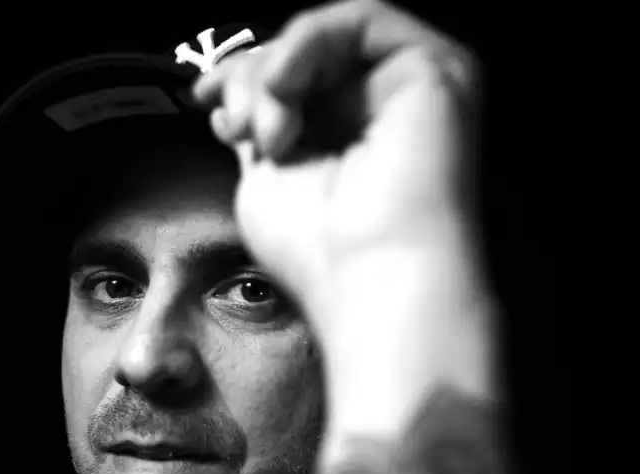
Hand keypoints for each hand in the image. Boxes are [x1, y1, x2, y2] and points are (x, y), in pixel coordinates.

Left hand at [191, 0, 483, 326]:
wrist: (373, 281)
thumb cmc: (319, 255)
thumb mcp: (264, 180)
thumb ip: (257, 126)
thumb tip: (229, 90)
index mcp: (347, 142)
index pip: (293, 84)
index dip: (243, 79)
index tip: (201, 97)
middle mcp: (384, 113)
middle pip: (306, 58)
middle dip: (253, 77)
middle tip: (235, 124)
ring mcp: (413, 90)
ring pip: (329, 38)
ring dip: (276, 71)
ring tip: (266, 129)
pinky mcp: (438, 71)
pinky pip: (365, 19)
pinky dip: (309, 41)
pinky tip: (283, 84)